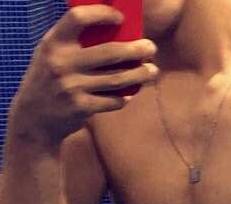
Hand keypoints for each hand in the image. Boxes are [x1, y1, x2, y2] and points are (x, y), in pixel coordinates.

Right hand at [11, 4, 158, 146]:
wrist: (34, 118)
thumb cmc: (49, 79)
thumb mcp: (52, 55)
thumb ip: (74, 43)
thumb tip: (115, 32)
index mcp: (54, 42)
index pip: (79, 17)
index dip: (102, 14)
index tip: (120, 18)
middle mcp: (62, 63)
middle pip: (110, 52)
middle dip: (136, 50)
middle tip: (151, 48)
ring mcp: (72, 87)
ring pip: (117, 79)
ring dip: (139, 75)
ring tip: (152, 71)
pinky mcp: (81, 108)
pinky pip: (112, 101)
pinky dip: (125, 97)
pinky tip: (131, 93)